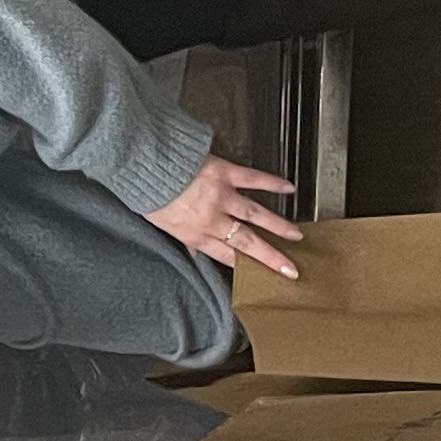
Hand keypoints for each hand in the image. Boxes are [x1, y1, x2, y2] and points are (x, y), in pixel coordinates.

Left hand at [149, 155, 304, 278]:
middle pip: (247, 243)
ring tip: (296, 235)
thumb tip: (197, 255)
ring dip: (279, 226)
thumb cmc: (150, 193)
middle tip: (291, 268)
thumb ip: (187, 240)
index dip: (249, 268)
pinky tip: (290, 189)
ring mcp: (220, 196)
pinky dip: (273, 183)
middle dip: (272, 257)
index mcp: (195, 235)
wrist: (144, 164)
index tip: (266, 276)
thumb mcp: (165, 226)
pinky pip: (254, 179)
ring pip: (256, 215)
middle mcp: (211, 219)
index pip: (228, 257)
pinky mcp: (225, 172)